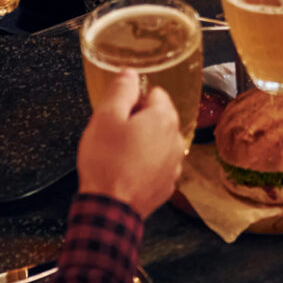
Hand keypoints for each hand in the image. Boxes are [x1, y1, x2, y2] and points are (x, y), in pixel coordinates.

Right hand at [75, 68, 183, 216]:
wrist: (110, 209)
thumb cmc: (107, 162)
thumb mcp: (106, 117)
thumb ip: (121, 90)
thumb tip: (130, 74)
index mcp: (164, 118)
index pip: (153, 94)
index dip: (131, 102)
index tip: (117, 116)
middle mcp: (176, 139)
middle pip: (156, 117)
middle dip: (136, 122)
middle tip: (114, 136)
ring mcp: (174, 164)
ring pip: (156, 141)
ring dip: (141, 144)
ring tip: (118, 156)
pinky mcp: (168, 184)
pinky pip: (156, 164)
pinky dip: (144, 165)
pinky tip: (126, 172)